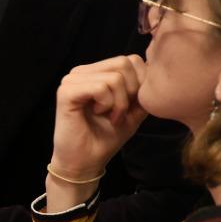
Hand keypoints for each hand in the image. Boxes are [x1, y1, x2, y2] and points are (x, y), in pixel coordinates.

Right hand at [51, 55, 148, 179]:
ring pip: (114, 78)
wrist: (85, 161)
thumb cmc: (106, 137)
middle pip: (123, 64)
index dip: (140, 84)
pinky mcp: (66, 92)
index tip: (131, 107)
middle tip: (120, 113)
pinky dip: (107, 104)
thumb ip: (142, 90)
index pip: (130, 60)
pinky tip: (98, 114)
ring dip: (119, 103)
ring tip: (110, 117)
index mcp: (96, 72)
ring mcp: (72, 80)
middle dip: (131, 92)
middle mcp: (82, 72)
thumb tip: (153, 70)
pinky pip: (100, 88)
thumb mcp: (133, 111)